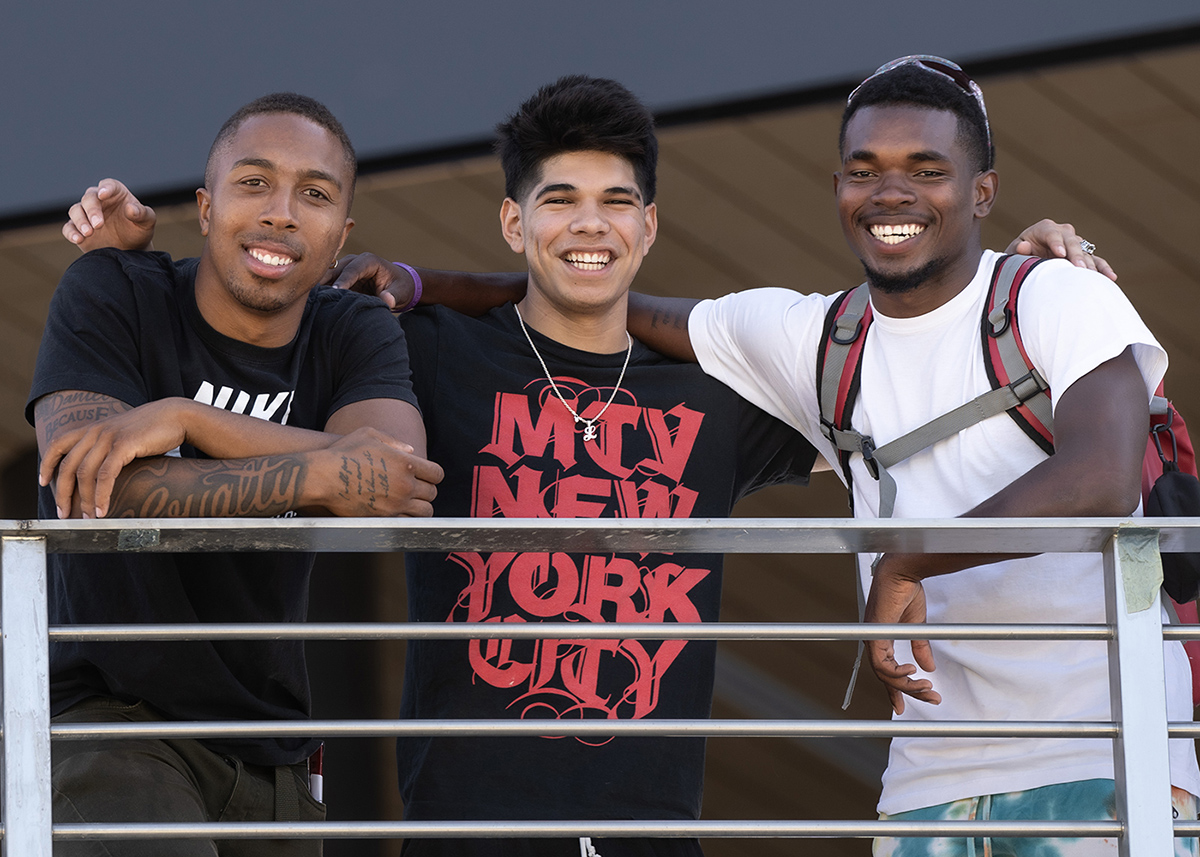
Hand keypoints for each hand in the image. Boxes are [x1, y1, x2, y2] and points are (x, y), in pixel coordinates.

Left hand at [40, 398, 187, 518]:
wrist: (177, 416)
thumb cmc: (154, 429)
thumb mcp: (124, 434)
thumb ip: (110, 446)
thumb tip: (104, 470)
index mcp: (93, 428)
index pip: (58, 444)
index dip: (48, 464)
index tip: (44, 482)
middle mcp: (96, 431)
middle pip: (68, 465)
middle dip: (63, 493)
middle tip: (64, 512)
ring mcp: (109, 437)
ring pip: (84, 473)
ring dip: (84, 500)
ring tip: (88, 517)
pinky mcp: (124, 445)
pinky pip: (105, 475)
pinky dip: (102, 495)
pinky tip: (103, 509)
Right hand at [62, 179, 156, 252]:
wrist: (131, 250)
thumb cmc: (139, 230)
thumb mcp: (147, 222)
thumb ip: (142, 213)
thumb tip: (130, 208)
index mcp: (115, 193)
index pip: (108, 185)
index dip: (105, 188)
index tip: (103, 194)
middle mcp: (98, 201)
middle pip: (89, 198)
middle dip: (92, 210)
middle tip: (99, 224)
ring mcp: (86, 214)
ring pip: (75, 210)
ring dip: (80, 220)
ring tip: (89, 233)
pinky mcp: (78, 229)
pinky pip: (68, 227)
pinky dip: (71, 232)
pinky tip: (78, 239)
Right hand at [314, 427, 442, 516]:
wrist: (321, 477)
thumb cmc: (343, 453)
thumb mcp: (369, 435)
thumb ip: (394, 442)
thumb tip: (411, 451)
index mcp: (406, 463)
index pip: (436, 474)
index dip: (434, 475)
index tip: (429, 476)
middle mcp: (405, 485)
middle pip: (432, 493)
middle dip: (427, 491)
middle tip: (419, 490)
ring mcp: (395, 504)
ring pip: (424, 512)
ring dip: (421, 507)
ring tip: (413, 503)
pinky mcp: (383, 518)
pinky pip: (407, 523)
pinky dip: (407, 519)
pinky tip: (400, 513)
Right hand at [320, 253, 414, 310]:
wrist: (399, 285)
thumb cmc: (401, 287)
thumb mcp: (401, 292)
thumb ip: (393, 296)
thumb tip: (387, 300)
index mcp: (369, 261)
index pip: (352, 270)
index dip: (343, 281)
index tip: (335, 292)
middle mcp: (355, 261)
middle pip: (335, 270)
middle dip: (324, 282)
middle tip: (315, 296)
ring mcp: (346, 268)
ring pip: (327, 275)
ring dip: (319, 286)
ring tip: (311, 299)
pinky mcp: (341, 278)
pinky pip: (328, 283)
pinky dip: (321, 290)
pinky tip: (314, 301)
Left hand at [863, 554, 939, 713]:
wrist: (903, 572)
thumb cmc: (907, 592)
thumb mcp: (916, 625)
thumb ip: (919, 647)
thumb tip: (927, 667)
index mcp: (883, 639)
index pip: (886, 670)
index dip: (895, 689)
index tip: (903, 706)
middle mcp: (874, 640)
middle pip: (887, 676)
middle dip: (908, 692)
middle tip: (930, 699)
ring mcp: (872, 638)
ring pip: (885, 674)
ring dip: (907, 685)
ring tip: (926, 688)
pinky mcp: (874, 635)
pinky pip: (882, 664)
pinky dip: (896, 673)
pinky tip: (912, 672)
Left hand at [1006, 219, 1115, 280]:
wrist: (1026, 261)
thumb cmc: (1018, 257)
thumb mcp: (1013, 253)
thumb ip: (1017, 250)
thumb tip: (1023, 246)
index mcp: (1044, 228)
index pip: (1052, 233)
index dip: (1056, 243)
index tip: (1060, 254)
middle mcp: (1062, 233)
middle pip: (1072, 241)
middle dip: (1076, 255)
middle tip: (1080, 269)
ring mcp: (1074, 243)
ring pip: (1085, 252)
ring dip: (1090, 264)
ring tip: (1093, 276)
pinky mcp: (1083, 256)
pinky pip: (1095, 261)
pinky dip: (1103, 268)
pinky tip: (1111, 277)